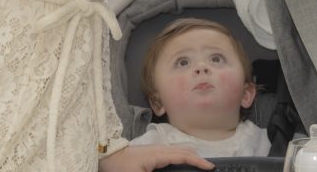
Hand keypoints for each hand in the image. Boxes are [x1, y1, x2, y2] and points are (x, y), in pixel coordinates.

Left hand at [98, 144, 214, 171]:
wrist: (106, 156)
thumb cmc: (120, 167)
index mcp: (159, 153)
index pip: (184, 155)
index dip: (198, 161)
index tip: (210, 167)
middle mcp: (160, 148)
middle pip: (185, 150)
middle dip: (198, 158)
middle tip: (208, 168)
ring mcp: (156, 149)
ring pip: (179, 151)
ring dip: (190, 157)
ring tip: (198, 166)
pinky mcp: (152, 153)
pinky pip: (173, 154)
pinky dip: (182, 158)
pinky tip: (182, 165)